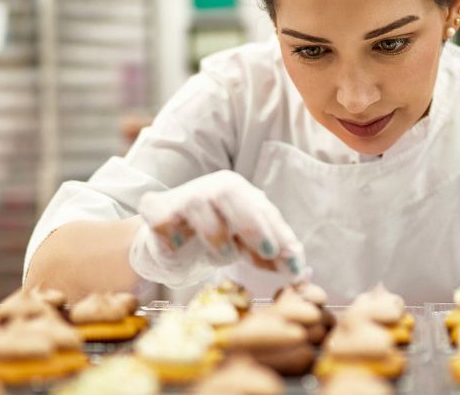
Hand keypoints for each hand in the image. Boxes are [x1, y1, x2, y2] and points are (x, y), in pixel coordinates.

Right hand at [128, 171, 307, 286]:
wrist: (169, 247)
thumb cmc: (215, 242)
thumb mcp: (247, 248)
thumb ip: (272, 255)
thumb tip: (301, 271)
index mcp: (237, 192)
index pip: (262, 209)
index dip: (279, 233)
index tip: (294, 261)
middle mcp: (210, 188)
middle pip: (231, 194)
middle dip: (253, 224)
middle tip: (270, 252)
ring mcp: (182, 199)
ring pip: (200, 208)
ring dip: (217, 237)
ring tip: (224, 257)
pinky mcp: (157, 214)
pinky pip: (165, 224)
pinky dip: (175, 240)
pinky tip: (178, 247)